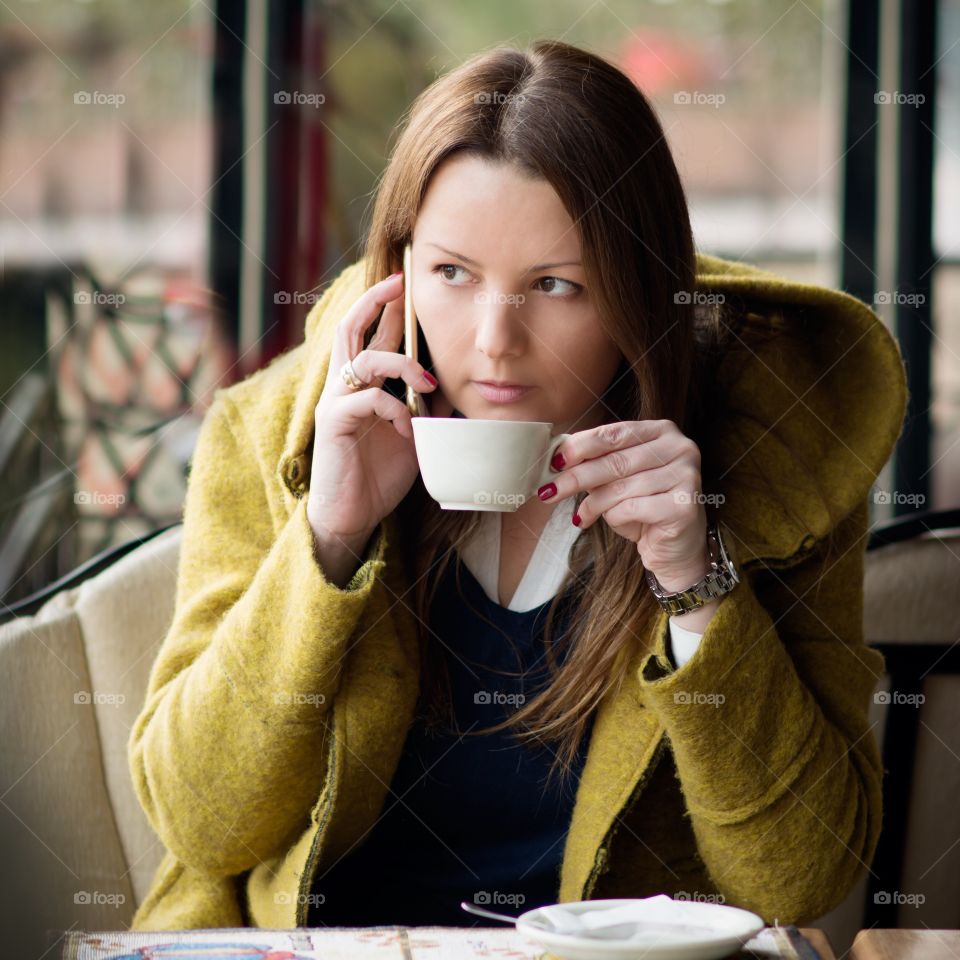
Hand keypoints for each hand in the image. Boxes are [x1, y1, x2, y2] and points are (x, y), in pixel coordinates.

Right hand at [309, 271, 441, 545]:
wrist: (353, 516)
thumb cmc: (379, 476)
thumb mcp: (416, 436)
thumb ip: (430, 408)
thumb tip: (459, 386)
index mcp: (363, 385)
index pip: (370, 334)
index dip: (384, 306)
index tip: (405, 282)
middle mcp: (344, 386)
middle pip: (350, 328)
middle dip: (375, 301)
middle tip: (399, 284)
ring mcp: (336, 403)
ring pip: (362, 358)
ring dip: (401, 364)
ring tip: (427, 383)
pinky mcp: (333, 424)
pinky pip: (366, 399)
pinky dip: (394, 408)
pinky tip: (409, 429)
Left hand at [538, 419, 712, 589]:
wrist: (675, 547)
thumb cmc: (643, 508)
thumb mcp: (617, 480)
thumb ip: (596, 463)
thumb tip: (557, 459)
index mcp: (662, 431)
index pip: (614, 433)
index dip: (581, 446)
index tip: (555, 461)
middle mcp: (680, 448)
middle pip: (615, 461)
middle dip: (576, 477)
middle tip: (549, 491)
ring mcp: (686, 475)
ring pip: (620, 487)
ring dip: (594, 504)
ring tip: (583, 515)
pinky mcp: (684, 505)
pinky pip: (632, 508)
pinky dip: (614, 517)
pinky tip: (613, 522)